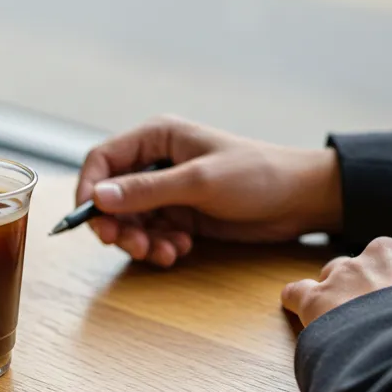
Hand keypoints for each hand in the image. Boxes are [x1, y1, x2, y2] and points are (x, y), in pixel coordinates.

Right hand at [76, 116, 343, 266]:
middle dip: (118, 225)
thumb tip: (98, 197)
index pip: (102, 160)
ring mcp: (168, 190)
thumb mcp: (199, 181)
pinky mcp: (181, 215)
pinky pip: (153, 234)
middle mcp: (157, 162)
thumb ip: (147, 190)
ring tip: (164, 254)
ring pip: (131, 221)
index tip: (92, 221)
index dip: (89, 190)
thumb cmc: (257, 175)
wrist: (301, 199)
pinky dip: (159, 246)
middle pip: (111, 197)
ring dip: (140, 241)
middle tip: (132, 247)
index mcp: (156, 137)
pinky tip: (181, 250)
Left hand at [281, 232, 391, 354]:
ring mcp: (348, 271)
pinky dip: (300, 303)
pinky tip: (305, 318)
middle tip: (387, 319)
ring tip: (349, 325)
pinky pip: (298, 293)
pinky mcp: (316, 297)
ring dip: (341, 295)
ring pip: (338, 274)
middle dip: (380, 286)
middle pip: (379, 262)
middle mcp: (387, 251)